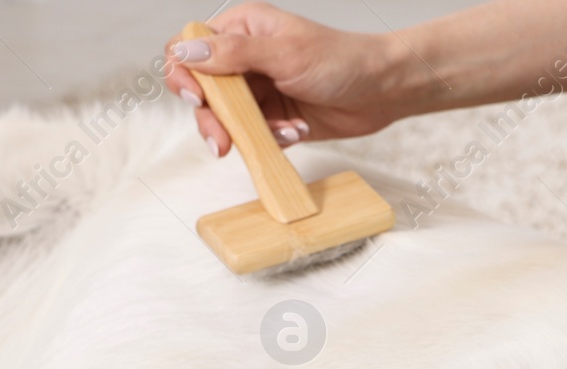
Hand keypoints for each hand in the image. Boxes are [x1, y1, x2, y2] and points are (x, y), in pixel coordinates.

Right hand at [164, 4, 413, 156]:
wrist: (382, 91)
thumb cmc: (342, 60)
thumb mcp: (285, 54)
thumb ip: (234, 55)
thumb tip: (186, 51)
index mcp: (242, 30)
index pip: (190, 48)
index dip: (184, 73)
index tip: (196, 98)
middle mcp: (245, 59)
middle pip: (202, 91)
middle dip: (212, 118)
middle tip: (223, 141)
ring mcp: (259, 91)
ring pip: (226, 119)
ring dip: (247, 132)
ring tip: (282, 133)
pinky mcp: (273, 118)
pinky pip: (254, 136)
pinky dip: (271, 139)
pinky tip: (298, 131)